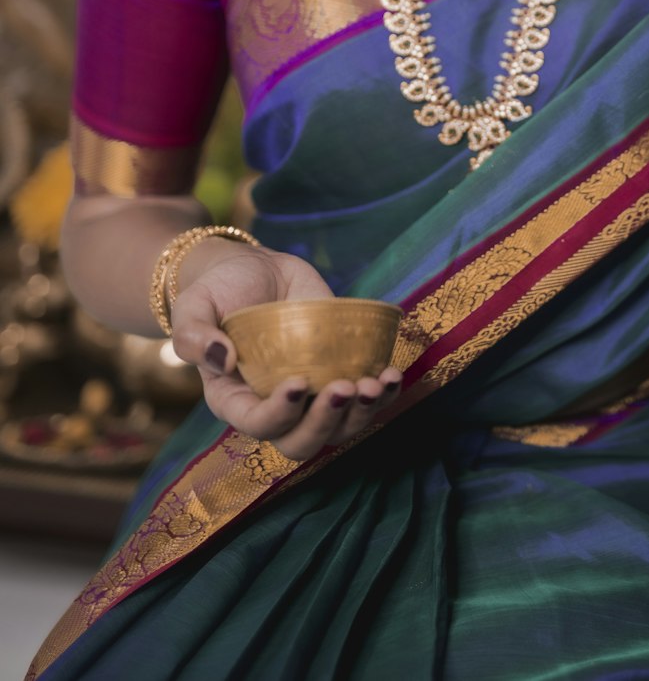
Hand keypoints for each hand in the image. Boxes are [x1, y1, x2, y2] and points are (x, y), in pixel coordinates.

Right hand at [170, 244, 403, 461]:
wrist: (255, 270)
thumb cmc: (217, 292)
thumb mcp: (193, 306)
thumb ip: (193, 334)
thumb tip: (221, 357)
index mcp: (235, 400)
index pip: (258, 424)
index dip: (279, 414)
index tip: (298, 382)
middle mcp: (276, 406)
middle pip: (302, 441)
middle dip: (326, 422)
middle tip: (343, 388)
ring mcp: (311, 393)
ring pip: (339, 428)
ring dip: (362, 413)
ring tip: (376, 383)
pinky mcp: (339, 371)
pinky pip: (364, 399)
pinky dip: (384, 394)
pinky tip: (392, 375)